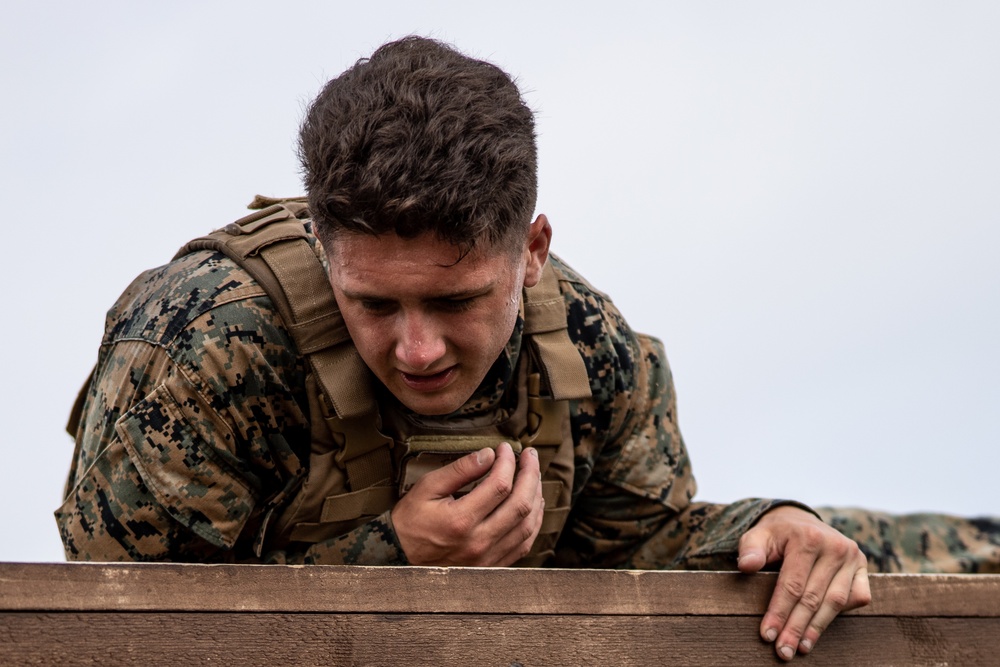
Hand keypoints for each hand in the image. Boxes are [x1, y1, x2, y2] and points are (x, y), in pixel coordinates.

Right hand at [391, 442, 543, 565]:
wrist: (399, 557)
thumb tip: (488, 454)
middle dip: (531, 475)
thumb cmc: (411, 520)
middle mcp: (478, 542)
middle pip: (521, 504)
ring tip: (534, 476)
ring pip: (528, 526)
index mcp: (460, 520)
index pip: (499, 485)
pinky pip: (524, 544)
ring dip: (536, 496)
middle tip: (530, 456)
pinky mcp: (492, 566)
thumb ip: (459, 470)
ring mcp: (488, 558)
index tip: (505, 448)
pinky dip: (534, 522)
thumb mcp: (427, 487)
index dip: (508, 462)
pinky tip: (534, 504)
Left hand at [738, 506, 870, 660]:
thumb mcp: (757, 535)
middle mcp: (835, 546)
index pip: (792, 584)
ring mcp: (853, 557)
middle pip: (813, 597)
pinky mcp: (863, 566)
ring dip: (817, 628)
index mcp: (807, 538)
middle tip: (783, 651)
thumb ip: (750, 549)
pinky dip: (841, 614)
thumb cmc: (776, 535)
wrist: (799, 520)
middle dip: (796, 627)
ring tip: (801, 648)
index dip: (779, 612)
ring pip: (835, 601)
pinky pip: (858, 597)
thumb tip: (746, 566)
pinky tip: (821, 628)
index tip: (767, 635)